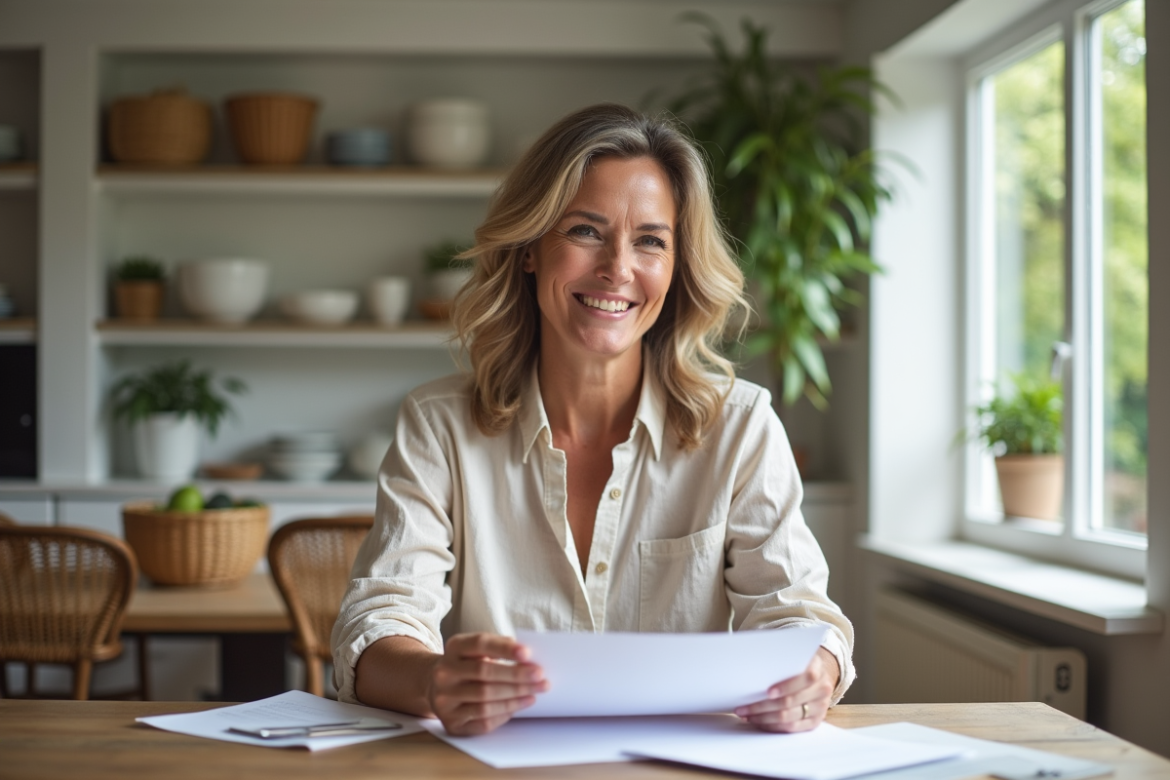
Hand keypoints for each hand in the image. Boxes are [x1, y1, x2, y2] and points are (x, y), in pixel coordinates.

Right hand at [426, 632, 548, 735]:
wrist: (437, 686)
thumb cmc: (467, 665)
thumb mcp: (476, 650)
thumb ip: (499, 648)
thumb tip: (527, 658)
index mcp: (453, 648)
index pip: (480, 644)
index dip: (504, 649)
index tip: (528, 654)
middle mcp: (444, 673)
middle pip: (484, 673)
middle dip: (516, 675)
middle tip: (540, 676)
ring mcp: (445, 700)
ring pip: (485, 699)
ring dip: (515, 696)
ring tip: (535, 692)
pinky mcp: (451, 722)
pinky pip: (483, 720)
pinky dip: (505, 713)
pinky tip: (520, 705)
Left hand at [734, 647, 839, 732]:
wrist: (816, 678)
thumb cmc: (798, 666)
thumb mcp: (794, 657)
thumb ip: (780, 662)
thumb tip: (752, 666)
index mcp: (817, 668)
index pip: (806, 677)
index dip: (786, 686)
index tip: (768, 692)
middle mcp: (822, 689)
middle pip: (791, 701)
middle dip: (762, 705)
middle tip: (742, 707)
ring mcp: (820, 707)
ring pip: (789, 717)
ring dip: (764, 718)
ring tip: (747, 715)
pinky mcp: (815, 721)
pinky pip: (792, 728)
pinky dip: (773, 726)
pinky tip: (759, 722)